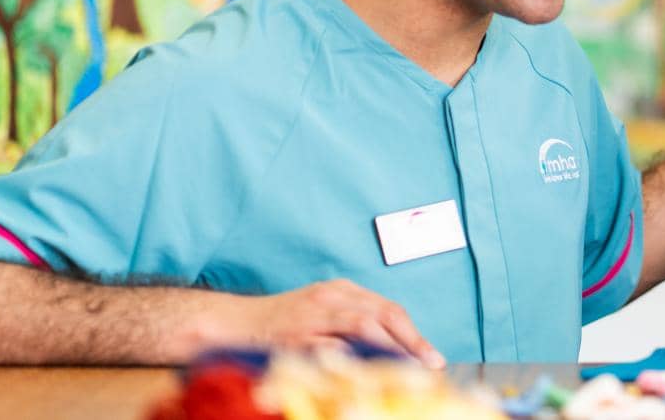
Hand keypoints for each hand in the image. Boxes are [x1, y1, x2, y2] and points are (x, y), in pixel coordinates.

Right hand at [215, 279, 444, 368]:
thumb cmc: (280, 323)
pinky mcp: (297, 334)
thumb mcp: (321, 314)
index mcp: (341, 291)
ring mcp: (315, 314)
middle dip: (412, 340)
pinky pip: (333, 346)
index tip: (431, 356)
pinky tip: (371, 373)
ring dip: (392, 348)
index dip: (413, 333)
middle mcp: (331, 297)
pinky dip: (355, 358)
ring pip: (365, 325)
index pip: (388, 309)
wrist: (233, 323)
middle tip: (432, 364)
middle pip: (384, 314)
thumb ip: (351, 325)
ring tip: (410, 369)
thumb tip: (390, 350)